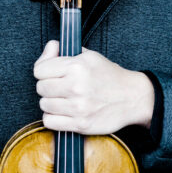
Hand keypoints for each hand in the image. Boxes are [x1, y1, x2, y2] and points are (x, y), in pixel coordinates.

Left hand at [34, 41, 154, 133]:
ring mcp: (78, 107)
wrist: (132, 97)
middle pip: (41, 88)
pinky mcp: (81, 124)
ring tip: (64, 99)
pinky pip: (50, 122)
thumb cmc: (110, 76)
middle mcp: (76, 86)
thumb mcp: (89, 56)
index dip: (44, 70)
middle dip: (48, 87)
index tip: (51, 73)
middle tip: (60, 87)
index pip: (39, 70)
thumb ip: (64, 51)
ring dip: (51, 103)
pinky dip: (53, 118)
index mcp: (77, 66)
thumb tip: (49, 48)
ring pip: (44, 105)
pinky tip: (64, 112)